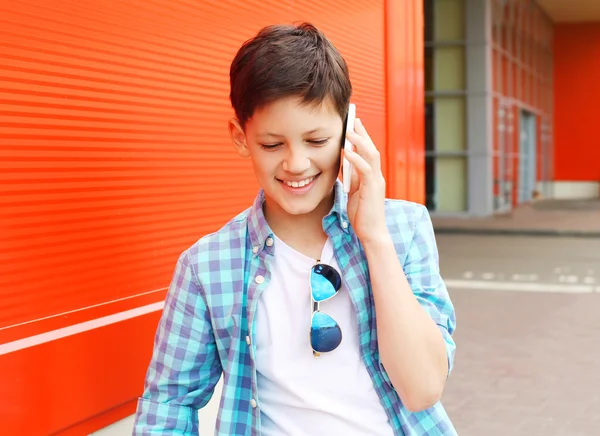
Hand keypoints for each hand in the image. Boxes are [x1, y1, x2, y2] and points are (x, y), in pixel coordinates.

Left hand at [343, 118, 389, 244]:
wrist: (371, 233)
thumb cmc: (362, 216)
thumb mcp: (355, 193)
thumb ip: (353, 179)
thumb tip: (345, 165)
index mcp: (373, 177)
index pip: (369, 153)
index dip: (362, 138)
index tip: (354, 126)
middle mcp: (377, 177)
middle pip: (372, 149)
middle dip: (362, 134)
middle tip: (354, 119)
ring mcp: (376, 182)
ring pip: (371, 155)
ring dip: (360, 142)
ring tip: (349, 131)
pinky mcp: (372, 189)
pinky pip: (365, 170)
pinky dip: (356, 159)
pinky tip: (347, 152)